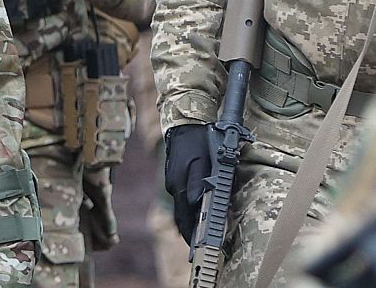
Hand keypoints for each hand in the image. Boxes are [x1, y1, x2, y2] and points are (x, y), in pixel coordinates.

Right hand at [164, 123, 212, 243]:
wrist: (185, 126)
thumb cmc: (199, 142)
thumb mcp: (203, 160)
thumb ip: (199, 182)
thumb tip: (196, 202)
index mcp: (180, 186)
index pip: (184, 219)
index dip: (192, 236)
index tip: (199, 248)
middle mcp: (174, 187)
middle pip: (181, 218)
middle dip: (189, 234)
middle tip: (199, 248)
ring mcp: (173, 183)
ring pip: (181, 210)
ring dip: (188, 224)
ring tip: (198, 237)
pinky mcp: (175, 179)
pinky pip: (181, 200)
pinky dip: (188, 211)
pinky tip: (194, 215)